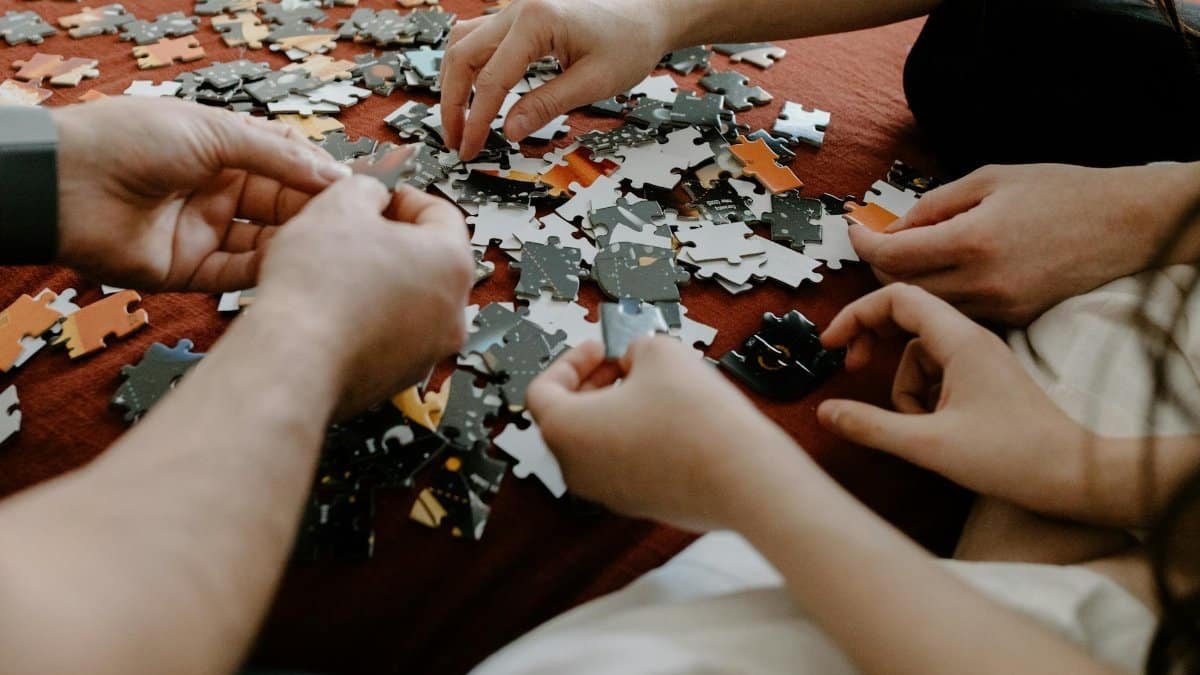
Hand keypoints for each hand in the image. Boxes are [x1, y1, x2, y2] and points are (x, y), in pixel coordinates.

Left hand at [52, 97, 350, 291]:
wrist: (67, 183)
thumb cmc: (131, 139)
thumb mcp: (215, 131)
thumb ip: (277, 156)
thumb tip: (333, 175)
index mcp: (224, 151)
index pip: (286, 165)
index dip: (319, 177)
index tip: (355, 189)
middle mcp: (217, 191)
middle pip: (281, 205)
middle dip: (313, 213)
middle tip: (350, 224)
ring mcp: (204, 231)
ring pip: (263, 243)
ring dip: (293, 244)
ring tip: (327, 248)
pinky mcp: (189, 270)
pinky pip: (235, 275)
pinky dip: (262, 272)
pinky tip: (292, 268)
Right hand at [254, 176, 473, 413]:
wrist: (292, 364)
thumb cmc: (318, 292)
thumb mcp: (338, 206)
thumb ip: (366, 188)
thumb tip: (371, 195)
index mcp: (452, 264)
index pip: (442, 212)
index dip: (404, 196)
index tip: (380, 196)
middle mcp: (452, 312)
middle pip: (428, 260)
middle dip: (390, 241)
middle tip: (352, 232)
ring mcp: (430, 350)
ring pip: (410, 301)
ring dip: (379, 282)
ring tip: (335, 273)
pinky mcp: (400, 377)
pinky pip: (390, 335)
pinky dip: (368, 320)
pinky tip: (333, 311)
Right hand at [439, 0, 671, 159]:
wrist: (648, 13)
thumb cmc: (630, 41)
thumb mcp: (594, 82)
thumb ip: (548, 105)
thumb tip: (510, 131)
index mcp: (536, 21)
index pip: (490, 80)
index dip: (476, 120)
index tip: (470, 149)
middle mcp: (517, 9)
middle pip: (462, 57)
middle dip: (453, 103)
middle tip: (457, 142)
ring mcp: (515, 10)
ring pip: (462, 43)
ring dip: (453, 82)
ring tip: (459, 121)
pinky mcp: (519, 17)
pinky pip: (478, 37)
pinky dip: (467, 65)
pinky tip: (470, 91)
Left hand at [526, 337, 802, 530]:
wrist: (744, 477)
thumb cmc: (696, 420)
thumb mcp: (660, 352)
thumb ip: (636, 347)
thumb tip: (637, 359)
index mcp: (565, 431)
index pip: (543, 390)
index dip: (572, 360)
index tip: (601, 348)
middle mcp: (577, 468)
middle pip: (568, 417)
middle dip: (595, 382)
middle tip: (626, 363)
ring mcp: (608, 492)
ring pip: (597, 441)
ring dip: (617, 409)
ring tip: (656, 387)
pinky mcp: (640, 504)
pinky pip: (624, 463)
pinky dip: (637, 436)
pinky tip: (674, 419)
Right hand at [816, 284, 1089, 512]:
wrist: (1073, 477)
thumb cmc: (1013, 457)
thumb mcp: (929, 444)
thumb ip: (871, 426)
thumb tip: (826, 411)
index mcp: (960, 340)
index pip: (897, 298)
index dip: (857, 314)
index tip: (831, 343)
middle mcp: (971, 340)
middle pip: (905, 321)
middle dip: (874, 344)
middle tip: (852, 369)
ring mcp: (978, 359)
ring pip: (918, 357)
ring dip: (904, 390)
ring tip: (921, 428)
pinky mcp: (983, 380)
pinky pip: (937, 376)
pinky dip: (924, 400)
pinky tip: (936, 430)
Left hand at [851, 162, 1199, 324]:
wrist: (1126, 223)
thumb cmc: (1060, 191)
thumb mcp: (988, 179)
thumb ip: (933, 206)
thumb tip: (891, 228)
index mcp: (972, 242)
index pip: (892, 256)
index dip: (863, 244)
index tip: (853, 229)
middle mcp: (982, 284)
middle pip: (899, 289)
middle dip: (876, 269)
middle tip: (873, 247)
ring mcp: (999, 309)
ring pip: (925, 309)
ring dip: (903, 288)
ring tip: (900, 262)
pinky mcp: (1013, 322)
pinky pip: (957, 315)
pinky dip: (937, 299)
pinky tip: (936, 279)